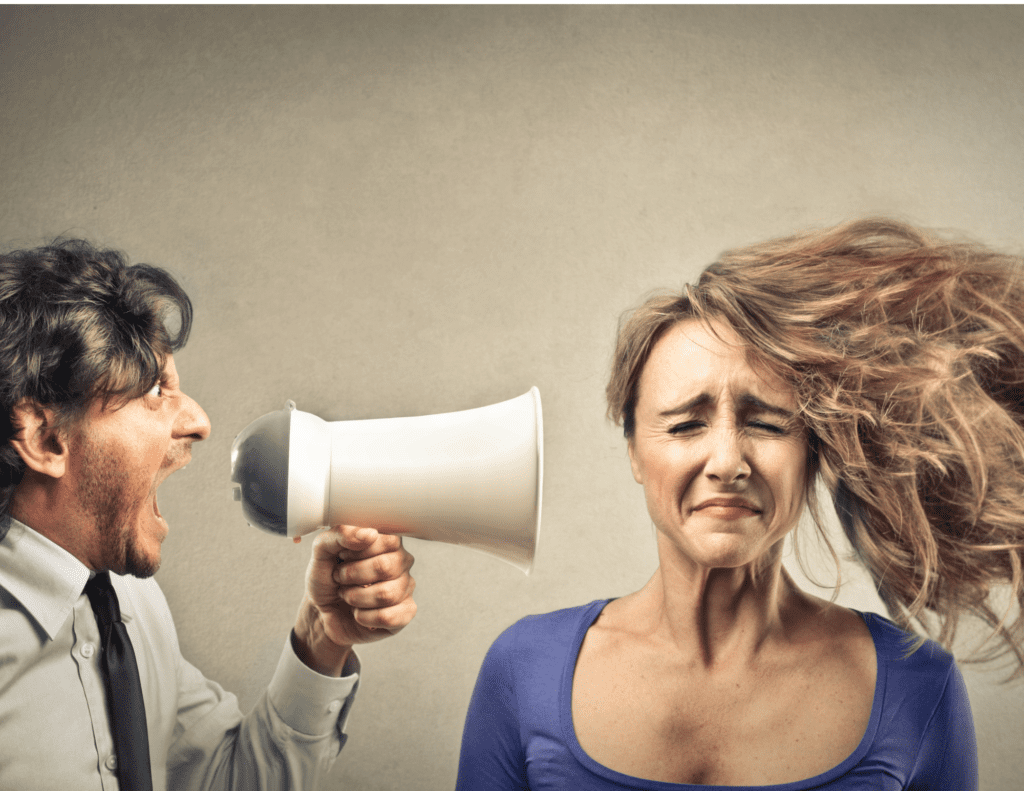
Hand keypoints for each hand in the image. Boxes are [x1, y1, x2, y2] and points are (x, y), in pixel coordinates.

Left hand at [293, 524, 416, 675]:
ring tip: (348, 596)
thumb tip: (368, 534)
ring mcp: (405, 586)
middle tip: (341, 578)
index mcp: (386, 541)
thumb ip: (339, 534)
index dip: (358, 552)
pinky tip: (359, 613)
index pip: (387, 540)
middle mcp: (401, 561)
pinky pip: (389, 617)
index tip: (343, 557)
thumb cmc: (327, 579)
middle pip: (385, 567)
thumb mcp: (322, 552)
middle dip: (352, 576)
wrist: (322, 612)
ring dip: (356, 598)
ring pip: (386, 594)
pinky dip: (365, 618)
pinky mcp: (405, 612)